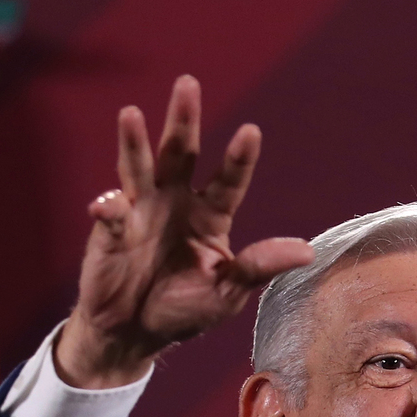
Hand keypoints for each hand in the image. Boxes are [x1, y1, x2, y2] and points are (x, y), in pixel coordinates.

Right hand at [56, 76, 314, 387]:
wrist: (136, 332)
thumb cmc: (186, 309)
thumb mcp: (229, 292)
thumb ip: (260, 267)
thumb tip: (308, 251)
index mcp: (211, 215)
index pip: (229, 180)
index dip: (239, 157)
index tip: (251, 131)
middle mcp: (176, 202)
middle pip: (181, 153)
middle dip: (184, 120)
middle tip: (188, 83)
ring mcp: (140, 210)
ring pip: (139, 167)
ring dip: (134, 142)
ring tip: (131, 114)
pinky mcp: (109, 229)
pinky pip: (109, 213)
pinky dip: (108, 208)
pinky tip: (109, 207)